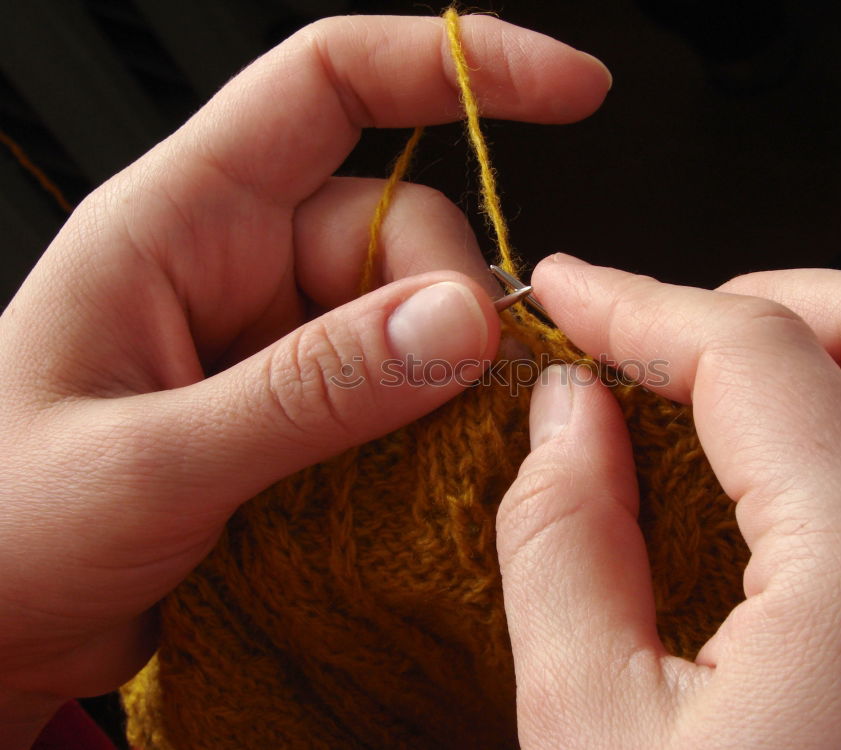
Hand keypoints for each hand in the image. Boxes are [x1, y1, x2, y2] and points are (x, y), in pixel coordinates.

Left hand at [0, 16, 610, 744]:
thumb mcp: (147, 461)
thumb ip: (305, 392)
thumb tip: (456, 323)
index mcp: (179, 220)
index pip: (329, 84)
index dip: (455, 66)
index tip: (567, 91)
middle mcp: (237, 263)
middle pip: (399, 227)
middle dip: (446, 306)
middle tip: (441, 401)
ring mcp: (274, 338)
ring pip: (412, 316)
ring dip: (437, 382)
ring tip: (407, 465)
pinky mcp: (299, 407)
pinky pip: (397, 387)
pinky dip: (425, 428)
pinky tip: (408, 482)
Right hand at [500, 254, 840, 747]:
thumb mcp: (591, 731)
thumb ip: (563, 543)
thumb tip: (567, 410)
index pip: (756, 355)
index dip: (637, 302)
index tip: (569, 293)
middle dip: (762, 304)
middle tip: (657, 344)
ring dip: (825, 363)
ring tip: (710, 408)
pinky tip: (781, 492)